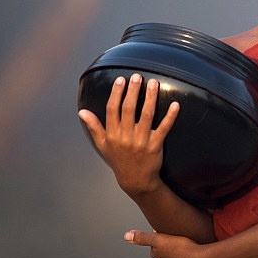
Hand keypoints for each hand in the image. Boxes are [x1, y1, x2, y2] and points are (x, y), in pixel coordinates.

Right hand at [78, 74, 178, 194]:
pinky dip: (170, 116)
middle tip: (137, 76)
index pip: (112, 109)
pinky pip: (164, 128)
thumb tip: (82, 112)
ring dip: (150, 98)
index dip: (116, 93)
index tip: (120, 80)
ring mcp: (141, 140)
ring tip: (153, 83)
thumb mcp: (103, 145)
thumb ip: (94, 127)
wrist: (135, 180)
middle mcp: (125, 136)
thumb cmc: (118, 160)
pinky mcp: (155, 145)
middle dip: (133, 91)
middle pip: (128, 109)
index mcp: (112, 134)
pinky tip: (175, 104)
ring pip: (146, 115)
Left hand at [125, 229, 220, 257]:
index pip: (154, 240)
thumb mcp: (158, 239)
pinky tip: (192, 242)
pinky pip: (184, 252)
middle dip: (168, 238)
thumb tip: (126, 236)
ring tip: (184, 235)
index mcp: (156, 254)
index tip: (164, 224)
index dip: (159, 231)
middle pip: (164, 245)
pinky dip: (186, 247)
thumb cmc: (180, 249)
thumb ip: (142, 237)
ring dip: (178, 242)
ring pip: (174, 249)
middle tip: (175, 229)